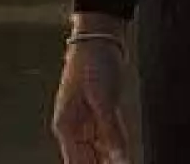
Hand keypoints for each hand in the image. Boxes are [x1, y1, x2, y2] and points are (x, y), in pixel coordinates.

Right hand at [52, 16, 131, 163]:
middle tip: (121, 163)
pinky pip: (107, 140)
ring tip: (123, 159)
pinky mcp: (98, 115)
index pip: (76, 163)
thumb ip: (111, 132)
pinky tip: (123, 153)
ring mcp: (86, 121)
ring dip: (110, 158)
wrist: (98, 37)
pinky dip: (115, 148)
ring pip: (98, 153)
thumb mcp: (103, 100)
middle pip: (87, 160)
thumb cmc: (93, 63)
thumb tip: (120, 160)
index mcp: (66, 125)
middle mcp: (73, 127)